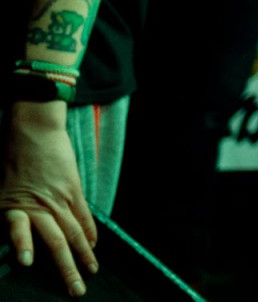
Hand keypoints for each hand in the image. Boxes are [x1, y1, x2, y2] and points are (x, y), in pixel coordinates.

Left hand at [3, 104, 98, 295]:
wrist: (33, 129)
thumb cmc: (10, 159)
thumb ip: (7, 214)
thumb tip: (10, 240)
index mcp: (15, 206)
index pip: (19, 229)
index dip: (23, 244)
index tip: (25, 262)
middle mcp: (40, 205)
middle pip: (57, 241)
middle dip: (67, 269)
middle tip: (76, 291)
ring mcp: (59, 198)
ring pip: (74, 232)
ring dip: (83, 255)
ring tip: (90, 272)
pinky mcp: (72, 189)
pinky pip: (83, 215)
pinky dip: (89, 232)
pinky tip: (93, 246)